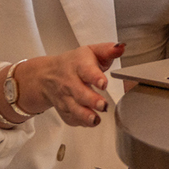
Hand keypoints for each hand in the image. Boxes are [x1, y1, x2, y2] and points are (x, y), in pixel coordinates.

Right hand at [6, 42, 122, 127]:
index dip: (95, 77)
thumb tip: (121, 47)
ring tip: (96, 119)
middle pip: (79, 93)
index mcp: (78, 65)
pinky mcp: (64, 110)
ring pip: (73, 109)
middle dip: (91, 100)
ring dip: (85, 115)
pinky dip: (80, 121)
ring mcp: (65, 98)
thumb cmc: (74, 63)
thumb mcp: (91, 52)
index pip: (86, 71)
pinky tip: (90, 121)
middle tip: (103, 105)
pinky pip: (70, 118)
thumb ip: (108, 50)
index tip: (103, 83)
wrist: (47, 75)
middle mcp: (70, 82)